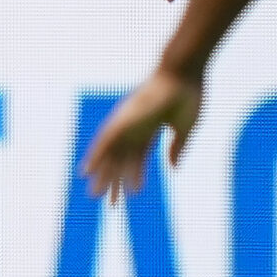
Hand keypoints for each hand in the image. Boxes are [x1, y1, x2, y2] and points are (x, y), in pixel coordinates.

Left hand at [81, 66, 202, 199]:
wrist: (184, 74)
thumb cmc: (188, 95)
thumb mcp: (186, 128)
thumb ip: (178, 147)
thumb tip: (174, 168)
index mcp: (150, 131)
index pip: (138, 160)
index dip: (134, 178)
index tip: (132, 196)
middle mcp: (135, 130)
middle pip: (121, 161)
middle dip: (115, 182)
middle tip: (109, 203)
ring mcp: (128, 125)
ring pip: (110, 154)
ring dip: (102, 174)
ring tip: (95, 195)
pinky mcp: (123, 119)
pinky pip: (104, 140)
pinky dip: (96, 155)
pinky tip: (87, 170)